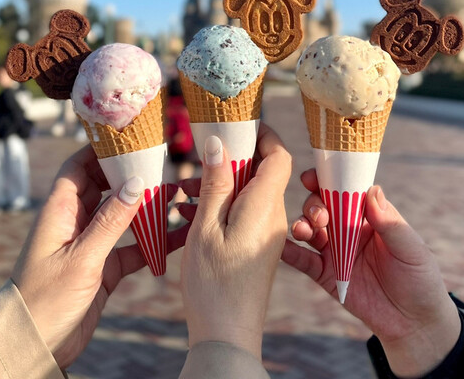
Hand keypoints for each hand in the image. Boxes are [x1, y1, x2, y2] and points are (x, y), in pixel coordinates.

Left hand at [12, 144, 187, 368]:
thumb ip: (110, 222)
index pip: (78, 167)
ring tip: (175, 194)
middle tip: (161, 165)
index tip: (128, 139)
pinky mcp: (104, 266)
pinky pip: (132, 246)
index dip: (100, 151)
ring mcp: (91, 243)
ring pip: (122, 215)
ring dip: (146, 206)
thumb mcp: (81, 258)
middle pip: (105, 187)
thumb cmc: (46, 299)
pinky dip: (152, 241)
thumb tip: (136, 184)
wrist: (36, 346)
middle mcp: (76, 222)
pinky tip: (176, 236)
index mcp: (60, 211)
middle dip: (131, 175)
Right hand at [178, 123, 291, 359]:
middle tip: (196, 163)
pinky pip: (245, 214)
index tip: (240, 125)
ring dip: (220, 186)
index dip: (264, 135)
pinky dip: (222, 207)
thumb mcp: (207, 227)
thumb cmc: (214, 284)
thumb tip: (218, 143)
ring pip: (249, 193)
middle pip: (262, 172)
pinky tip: (191, 214)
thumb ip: (216, 182)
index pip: (279, 156)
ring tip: (184, 193)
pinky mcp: (259, 247)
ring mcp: (268, 233)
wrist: (228, 337)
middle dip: (230, 160)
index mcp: (265, 206)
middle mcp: (274, 216)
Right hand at [282, 170, 460, 376]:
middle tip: (321, 216)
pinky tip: (280, 246)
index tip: (313, 177)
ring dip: (301, 223)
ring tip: (304, 230)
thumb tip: (372, 190)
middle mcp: (348, 228)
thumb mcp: (411, 248)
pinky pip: (303, 260)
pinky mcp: (326, 274)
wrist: (415, 324)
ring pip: (310, 229)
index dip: (328, 179)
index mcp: (368, 215)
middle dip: (314, 204)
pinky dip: (289, 251)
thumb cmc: (419, 279)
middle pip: (322, 206)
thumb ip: (389, 222)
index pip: (345, 190)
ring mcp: (335, 251)